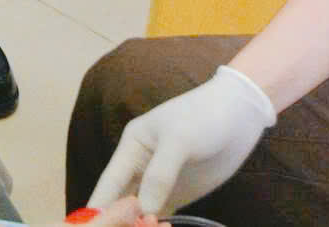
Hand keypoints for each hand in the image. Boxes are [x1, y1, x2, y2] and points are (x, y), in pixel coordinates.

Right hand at [86, 63, 275, 215]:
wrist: (240, 113)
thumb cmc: (204, 116)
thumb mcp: (179, 140)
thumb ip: (159, 175)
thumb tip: (143, 211)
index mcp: (132, 148)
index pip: (109, 183)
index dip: (97, 206)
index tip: (89, 226)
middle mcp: (140, 167)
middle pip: (121, 201)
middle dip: (120, 219)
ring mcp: (160, 183)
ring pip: (140, 212)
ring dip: (139, 224)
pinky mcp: (179, 194)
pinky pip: (162, 216)